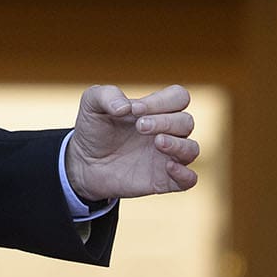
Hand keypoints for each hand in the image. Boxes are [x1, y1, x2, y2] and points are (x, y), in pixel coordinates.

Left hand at [64, 84, 197, 201]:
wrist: (84, 163)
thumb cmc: (94, 129)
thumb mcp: (92, 104)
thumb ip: (106, 95)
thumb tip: (124, 107)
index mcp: (156, 110)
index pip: (178, 97)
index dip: (162, 101)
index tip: (134, 109)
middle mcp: (167, 131)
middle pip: (186, 121)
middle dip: (165, 121)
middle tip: (140, 126)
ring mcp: (167, 157)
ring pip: (192, 149)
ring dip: (178, 144)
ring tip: (157, 142)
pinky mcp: (163, 181)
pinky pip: (189, 180)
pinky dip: (185, 174)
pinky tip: (168, 167)